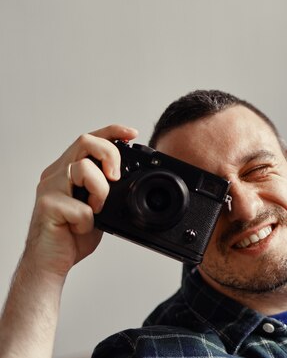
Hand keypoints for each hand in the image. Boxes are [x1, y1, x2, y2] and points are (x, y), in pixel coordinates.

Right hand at [23, 125, 137, 277]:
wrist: (51, 262)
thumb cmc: (72, 234)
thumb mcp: (98, 206)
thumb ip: (107, 188)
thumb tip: (129, 176)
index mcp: (68, 170)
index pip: (89, 140)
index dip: (112, 132)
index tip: (132, 134)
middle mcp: (56, 174)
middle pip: (85, 141)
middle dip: (110, 154)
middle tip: (117, 177)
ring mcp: (49, 188)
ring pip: (82, 168)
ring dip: (100, 191)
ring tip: (97, 210)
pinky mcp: (47, 205)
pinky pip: (80, 206)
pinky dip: (88, 221)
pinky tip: (80, 229)